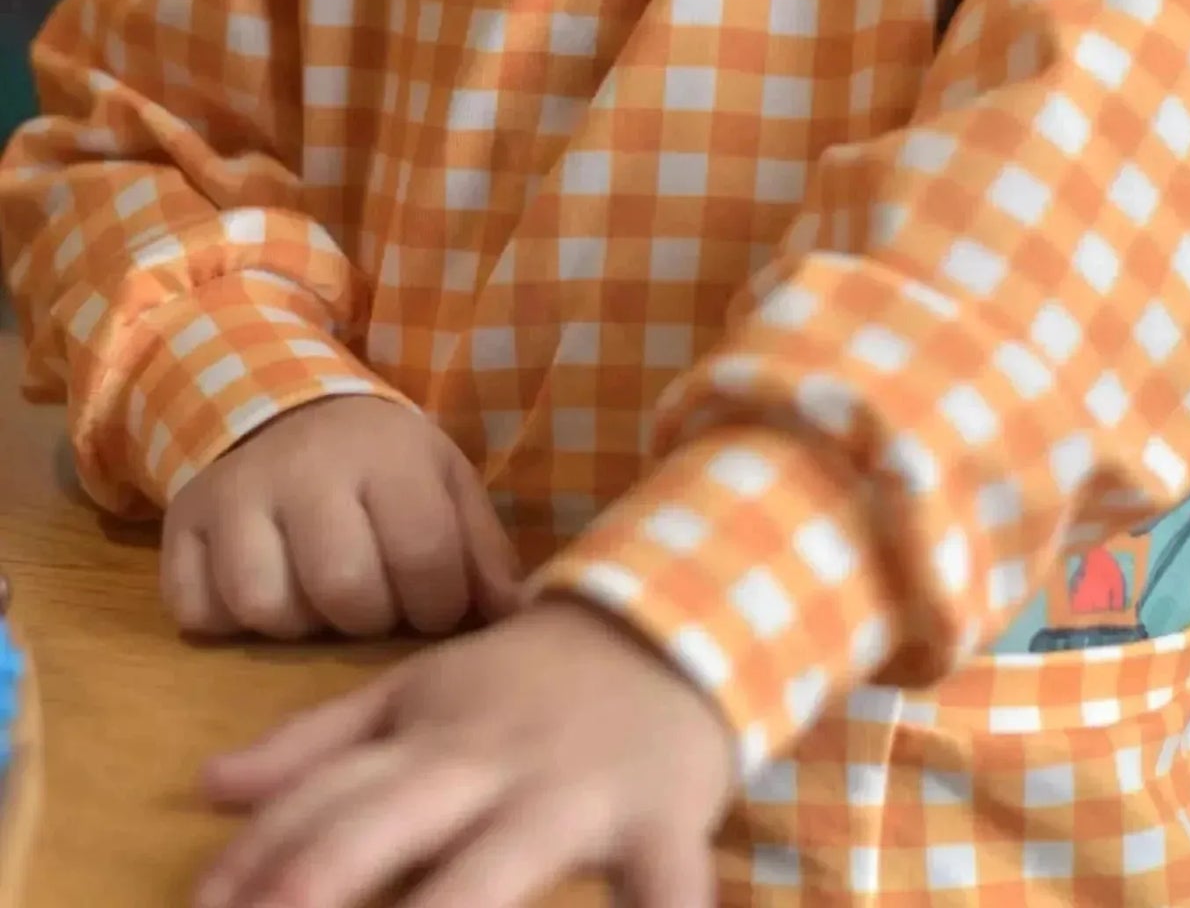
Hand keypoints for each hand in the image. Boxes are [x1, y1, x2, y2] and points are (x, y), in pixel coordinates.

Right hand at [161, 397, 520, 640]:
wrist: (280, 400)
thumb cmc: (378, 459)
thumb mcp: (443, 480)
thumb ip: (482, 549)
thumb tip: (515, 615)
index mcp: (386, 455)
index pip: (425, 558)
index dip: (438, 604)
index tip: (434, 600)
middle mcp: (306, 471)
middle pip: (344, 592)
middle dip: (370, 618)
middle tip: (373, 599)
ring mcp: (235, 496)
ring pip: (266, 608)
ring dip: (298, 623)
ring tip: (317, 595)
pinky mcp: (180, 524)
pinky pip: (198, 610)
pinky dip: (227, 619)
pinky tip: (261, 586)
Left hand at [194, 598, 735, 907]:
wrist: (664, 623)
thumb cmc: (525, 680)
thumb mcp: (418, 693)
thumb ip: (318, 744)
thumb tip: (208, 788)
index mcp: (429, 737)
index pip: (327, 794)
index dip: (260, 853)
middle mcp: (490, 764)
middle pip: (395, 819)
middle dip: (324, 872)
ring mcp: (574, 793)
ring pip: (506, 858)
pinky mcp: (661, 820)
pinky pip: (664, 881)